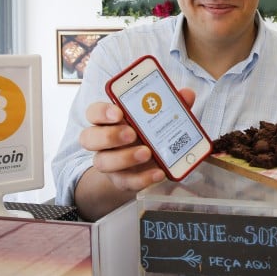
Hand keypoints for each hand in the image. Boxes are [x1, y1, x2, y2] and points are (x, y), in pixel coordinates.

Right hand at [79, 88, 196, 192]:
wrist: (149, 163)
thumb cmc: (149, 133)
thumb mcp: (160, 117)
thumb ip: (171, 104)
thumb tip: (186, 94)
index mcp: (109, 120)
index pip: (93, 113)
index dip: (101, 112)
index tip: (118, 112)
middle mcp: (103, 141)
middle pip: (89, 138)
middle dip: (110, 135)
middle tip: (132, 133)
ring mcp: (110, 162)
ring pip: (102, 162)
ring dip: (124, 157)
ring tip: (147, 152)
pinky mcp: (121, 180)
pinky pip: (126, 181)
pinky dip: (143, 178)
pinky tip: (159, 172)